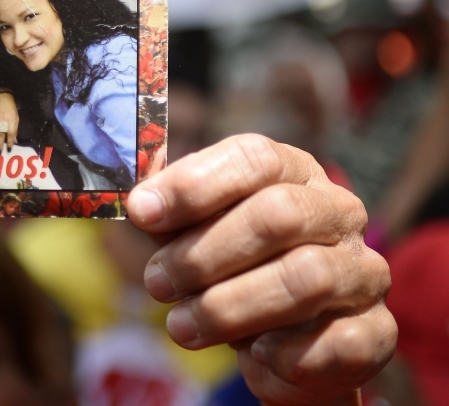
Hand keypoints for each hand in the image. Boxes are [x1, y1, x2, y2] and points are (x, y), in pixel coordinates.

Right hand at [0, 92, 18, 153]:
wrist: (5, 96)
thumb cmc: (11, 108)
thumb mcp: (16, 118)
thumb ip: (15, 129)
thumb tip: (15, 141)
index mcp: (11, 120)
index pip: (11, 133)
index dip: (10, 142)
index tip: (9, 150)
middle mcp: (3, 120)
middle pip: (1, 134)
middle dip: (0, 144)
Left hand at [127, 134, 395, 404]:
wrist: (281, 345)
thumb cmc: (229, 271)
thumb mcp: (191, 234)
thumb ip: (166, 215)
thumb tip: (138, 202)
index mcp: (293, 171)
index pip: (254, 158)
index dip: (194, 183)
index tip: (142, 211)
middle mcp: (337, 211)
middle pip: (277, 215)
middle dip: (203, 252)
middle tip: (156, 282)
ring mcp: (364, 270)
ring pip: (305, 279)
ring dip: (228, 307)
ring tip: (181, 325)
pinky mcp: (376, 331)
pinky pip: (333, 342)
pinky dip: (281, 353)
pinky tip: (252, 355)